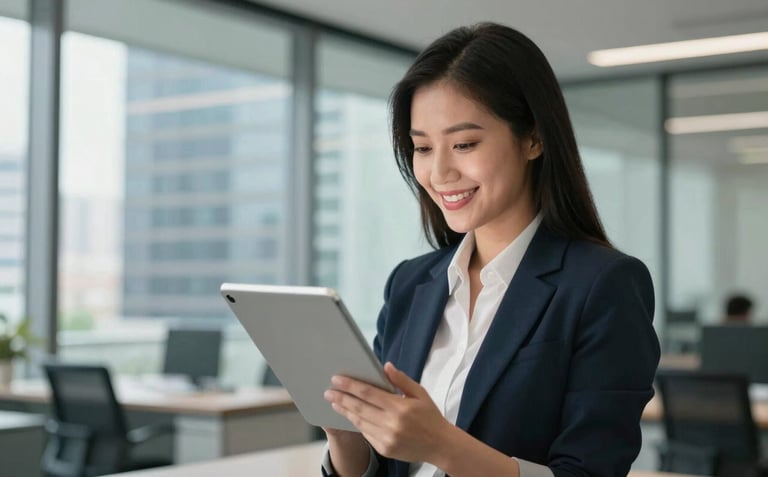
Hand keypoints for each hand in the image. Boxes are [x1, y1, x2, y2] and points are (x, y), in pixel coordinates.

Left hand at [324, 362, 452, 463]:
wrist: (440, 445)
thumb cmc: (430, 416)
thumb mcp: (420, 393)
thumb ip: (401, 380)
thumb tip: (385, 366)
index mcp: (399, 407)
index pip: (368, 393)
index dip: (350, 385)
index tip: (337, 379)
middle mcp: (391, 424)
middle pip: (359, 408)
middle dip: (341, 398)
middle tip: (328, 392)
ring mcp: (386, 438)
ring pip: (359, 422)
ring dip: (345, 411)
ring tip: (335, 403)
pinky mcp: (384, 449)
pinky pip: (366, 434)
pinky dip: (356, 424)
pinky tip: (350, 416)